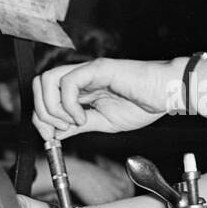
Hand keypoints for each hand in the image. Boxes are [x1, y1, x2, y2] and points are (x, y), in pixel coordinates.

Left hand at [33, 57, 179, 140]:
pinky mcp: (98, 69)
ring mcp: (88, 70)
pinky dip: (69, 105)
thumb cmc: (143, 104)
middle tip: (58, 131)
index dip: (41, 118)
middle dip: (42, 112)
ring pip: (48, 80)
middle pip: (40, 84)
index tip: (51, 138)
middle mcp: (80, 75)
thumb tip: (56, 134)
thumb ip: (79, 125)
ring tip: (72, 123)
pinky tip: (83, 117)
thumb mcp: (103, 122)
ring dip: (53, 107)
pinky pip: (69, 83)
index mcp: (81, 87)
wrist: (166, 94)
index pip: (45, 95)